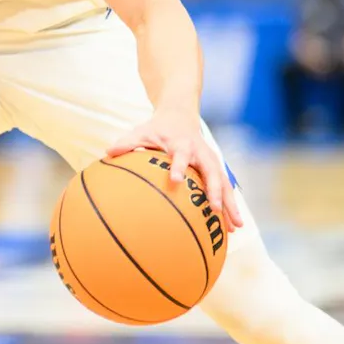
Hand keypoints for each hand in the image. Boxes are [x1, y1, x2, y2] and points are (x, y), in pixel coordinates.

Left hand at [105, 108, 244, 229]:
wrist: (180, 115)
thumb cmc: (157, 128)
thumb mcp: (141, 131)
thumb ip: (127, 142)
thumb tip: (108, 151)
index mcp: (182, 144)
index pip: (180, 156)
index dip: (178, 166)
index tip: (174, 180)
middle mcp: (200, 153)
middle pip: (212, 172)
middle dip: (215, 191)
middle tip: (214, 210)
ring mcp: (211, 162)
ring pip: (224, 184)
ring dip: (230, 205)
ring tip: (235, 227)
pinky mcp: (215, 169)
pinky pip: (225, 189)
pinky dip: (229, 207)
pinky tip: (232, 228)